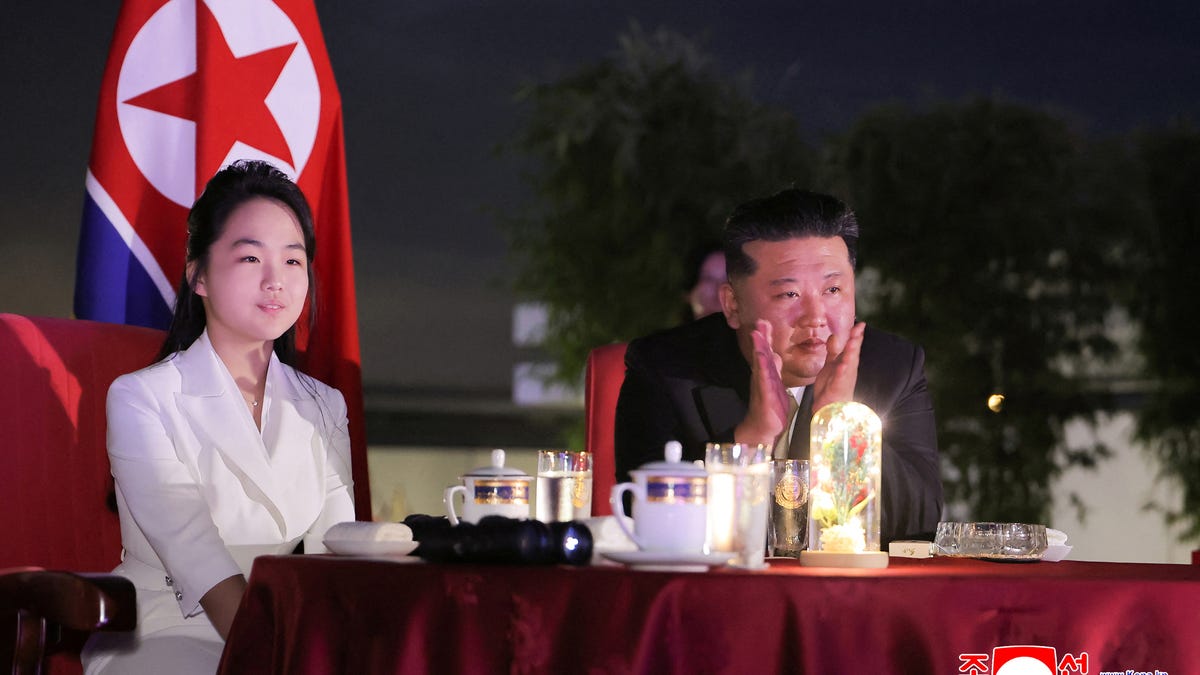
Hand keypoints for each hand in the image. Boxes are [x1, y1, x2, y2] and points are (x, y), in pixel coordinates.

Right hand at [734, 320, 789, 445]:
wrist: (762, 427)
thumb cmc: (769, 407)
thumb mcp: (775, 384)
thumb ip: (775, 370)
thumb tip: (777, 356)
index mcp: (766, 373)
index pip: (766, 352)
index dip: (765, 337)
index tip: (764, 322)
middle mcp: (761, 376)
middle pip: (761, 353)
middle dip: (760, 337)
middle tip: (760, 322)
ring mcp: (761, 384)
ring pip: (760, 363)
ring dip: (759, 348)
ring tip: (757, 334)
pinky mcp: (764, 394)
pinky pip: (763, 379)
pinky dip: (762, 368)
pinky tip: (762, 359)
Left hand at [812, 321, 864, 411]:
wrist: (828, 409)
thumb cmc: (831, 388)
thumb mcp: (831, 365)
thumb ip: (833, 352)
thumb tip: (834, 337)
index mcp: (846, 364)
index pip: (852, 347)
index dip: (856, 335)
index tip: (861, 324)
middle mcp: (847, 370)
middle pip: (853, 353)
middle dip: (856, 341)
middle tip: (859, 329)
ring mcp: (844, 379)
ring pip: (849, 364)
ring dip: (851, 353)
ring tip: (853, 342)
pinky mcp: (837, 388)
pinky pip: (840, 378)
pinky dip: (842, 371)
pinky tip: (843, 364)